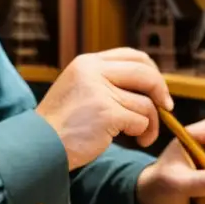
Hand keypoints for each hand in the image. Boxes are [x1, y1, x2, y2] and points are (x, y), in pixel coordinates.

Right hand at [36, 47, 173, 170]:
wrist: (38, 147)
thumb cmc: (61, 126)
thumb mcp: (79, 90)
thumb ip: (105, 81)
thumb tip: (147, 84)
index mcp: (87, 63)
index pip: (132, 56)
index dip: (151, 71)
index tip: (158, 89)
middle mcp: (93, 71)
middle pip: (145, 73)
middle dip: (161, 92)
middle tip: (166, 109)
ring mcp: (100, 91)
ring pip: (145, 103)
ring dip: (151, 122)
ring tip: (142, 136)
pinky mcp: (106, 113)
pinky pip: (140, 120)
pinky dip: (142, 132)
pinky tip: (134, 139)